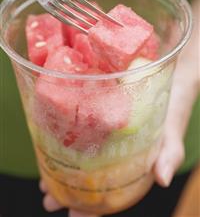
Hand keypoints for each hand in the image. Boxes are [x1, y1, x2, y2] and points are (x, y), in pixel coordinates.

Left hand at [40, 0, 199, 214]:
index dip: (93, 205)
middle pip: (90, 178)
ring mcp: (106, 134)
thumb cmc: (172, 106)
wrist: (169, 76)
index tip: (72, 211)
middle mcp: (117, 152)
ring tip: (43, 178)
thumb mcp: (172, 128)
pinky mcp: (98, 114)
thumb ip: (169, 152)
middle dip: (68, 189)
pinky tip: (52, 140)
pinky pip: (80, 130)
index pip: (113, 191)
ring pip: (81, 157)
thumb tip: (163, 179)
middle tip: (48, 196)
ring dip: (62, 169)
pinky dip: (65, 138)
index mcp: (134, 163)